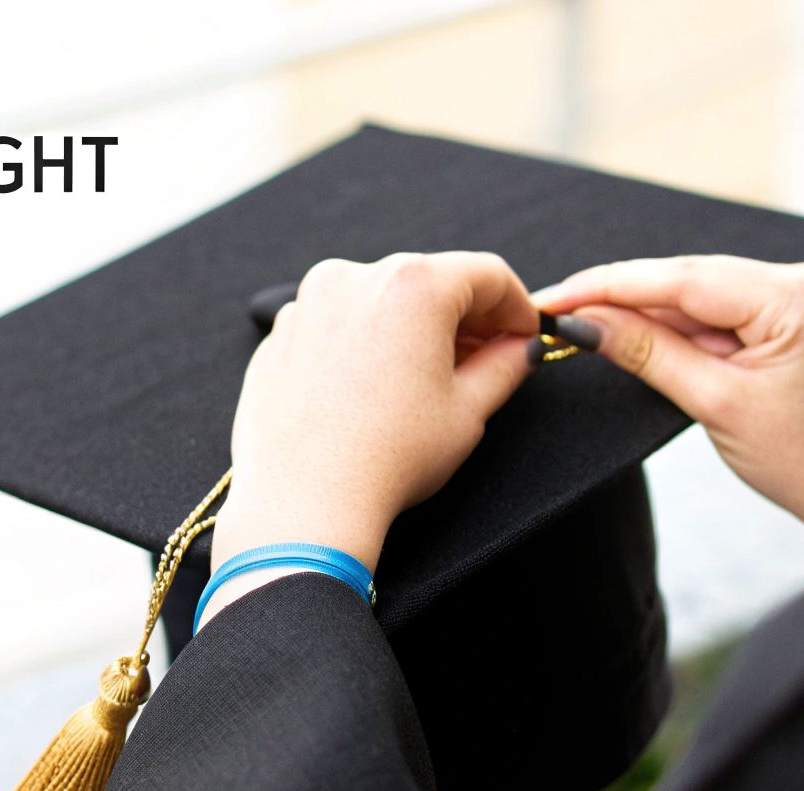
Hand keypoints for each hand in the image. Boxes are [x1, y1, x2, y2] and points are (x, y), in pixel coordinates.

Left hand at [204, 252, 536, 622]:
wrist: (303, 503)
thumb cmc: (388, 458)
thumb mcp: (467, 411)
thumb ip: (504, 366)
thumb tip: (520, 348)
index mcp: (412, 285)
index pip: (486, 275)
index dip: (516, 305)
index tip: (524, 334)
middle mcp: (354, 278)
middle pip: (428, 282)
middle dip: (463, 317)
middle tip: (485, 359)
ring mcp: (308, 305)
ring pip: (378, 301)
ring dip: (410, 329)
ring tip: (426, 379)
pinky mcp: (279, 336)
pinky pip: (335, 326)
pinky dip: (362, 345)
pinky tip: (373, 391)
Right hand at [535, 255, 803, 566]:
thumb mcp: (717, 405)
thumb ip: (649, 353)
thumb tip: (586, 322)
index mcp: (800, 297)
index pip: (683, 278)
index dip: (609, 285)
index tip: (554, 297)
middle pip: (693, 279)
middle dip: (625, 298)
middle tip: (558, 314)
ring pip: (708, 293)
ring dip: (653, 314)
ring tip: (588, 328)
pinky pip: (731, 309)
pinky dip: (688, 326)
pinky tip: (643, 335)